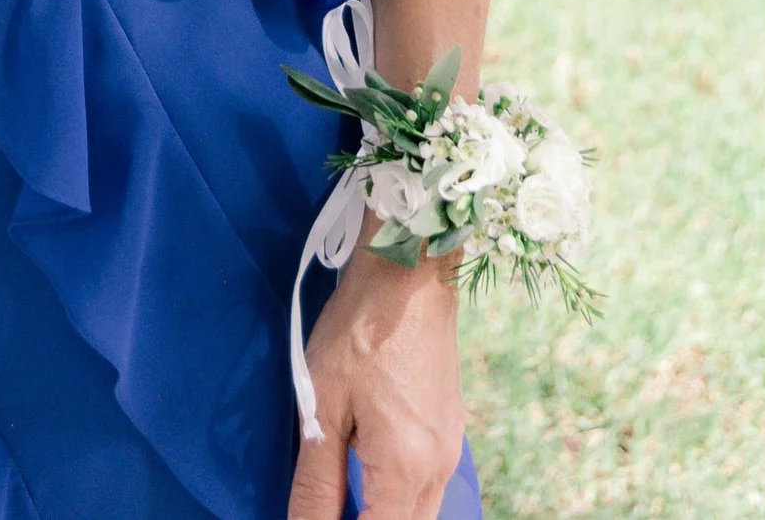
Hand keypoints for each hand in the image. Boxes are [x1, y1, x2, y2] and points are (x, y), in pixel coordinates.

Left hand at [286, 240, 465, 519]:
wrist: (410, 268)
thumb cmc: (359, 330)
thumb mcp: (323, 404)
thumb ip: (317, 480)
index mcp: (406, 470)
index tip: (315, 515)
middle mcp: (438, 470)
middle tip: (325, 506)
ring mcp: (449, 449)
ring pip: (421, 513)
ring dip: (383, 513)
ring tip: (342, 496)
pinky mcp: (449, 428)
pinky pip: (427, 486)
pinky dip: (398, 495)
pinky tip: (368, 470)